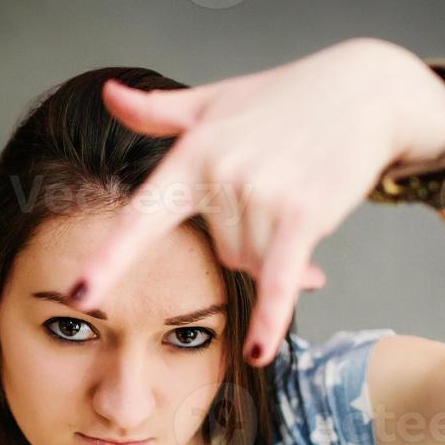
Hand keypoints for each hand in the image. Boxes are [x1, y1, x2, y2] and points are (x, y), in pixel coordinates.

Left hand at [64, 37, 444, 366]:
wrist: (364, 91)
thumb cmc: (284, 98)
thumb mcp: (216, 101)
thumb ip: (158, 113)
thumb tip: (109, 95)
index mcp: (191, 155)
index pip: (141, 218)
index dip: (109, 261)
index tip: (80, 298)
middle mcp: (219, 178)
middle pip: (219, 254)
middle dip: (247, 239)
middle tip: (276, 189)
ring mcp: (260, 197)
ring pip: (252, 265)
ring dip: (276, 251)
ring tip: (301, 200)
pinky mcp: (302, 215)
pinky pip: (277, 279)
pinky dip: (271, 316)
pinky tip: (258, 353)